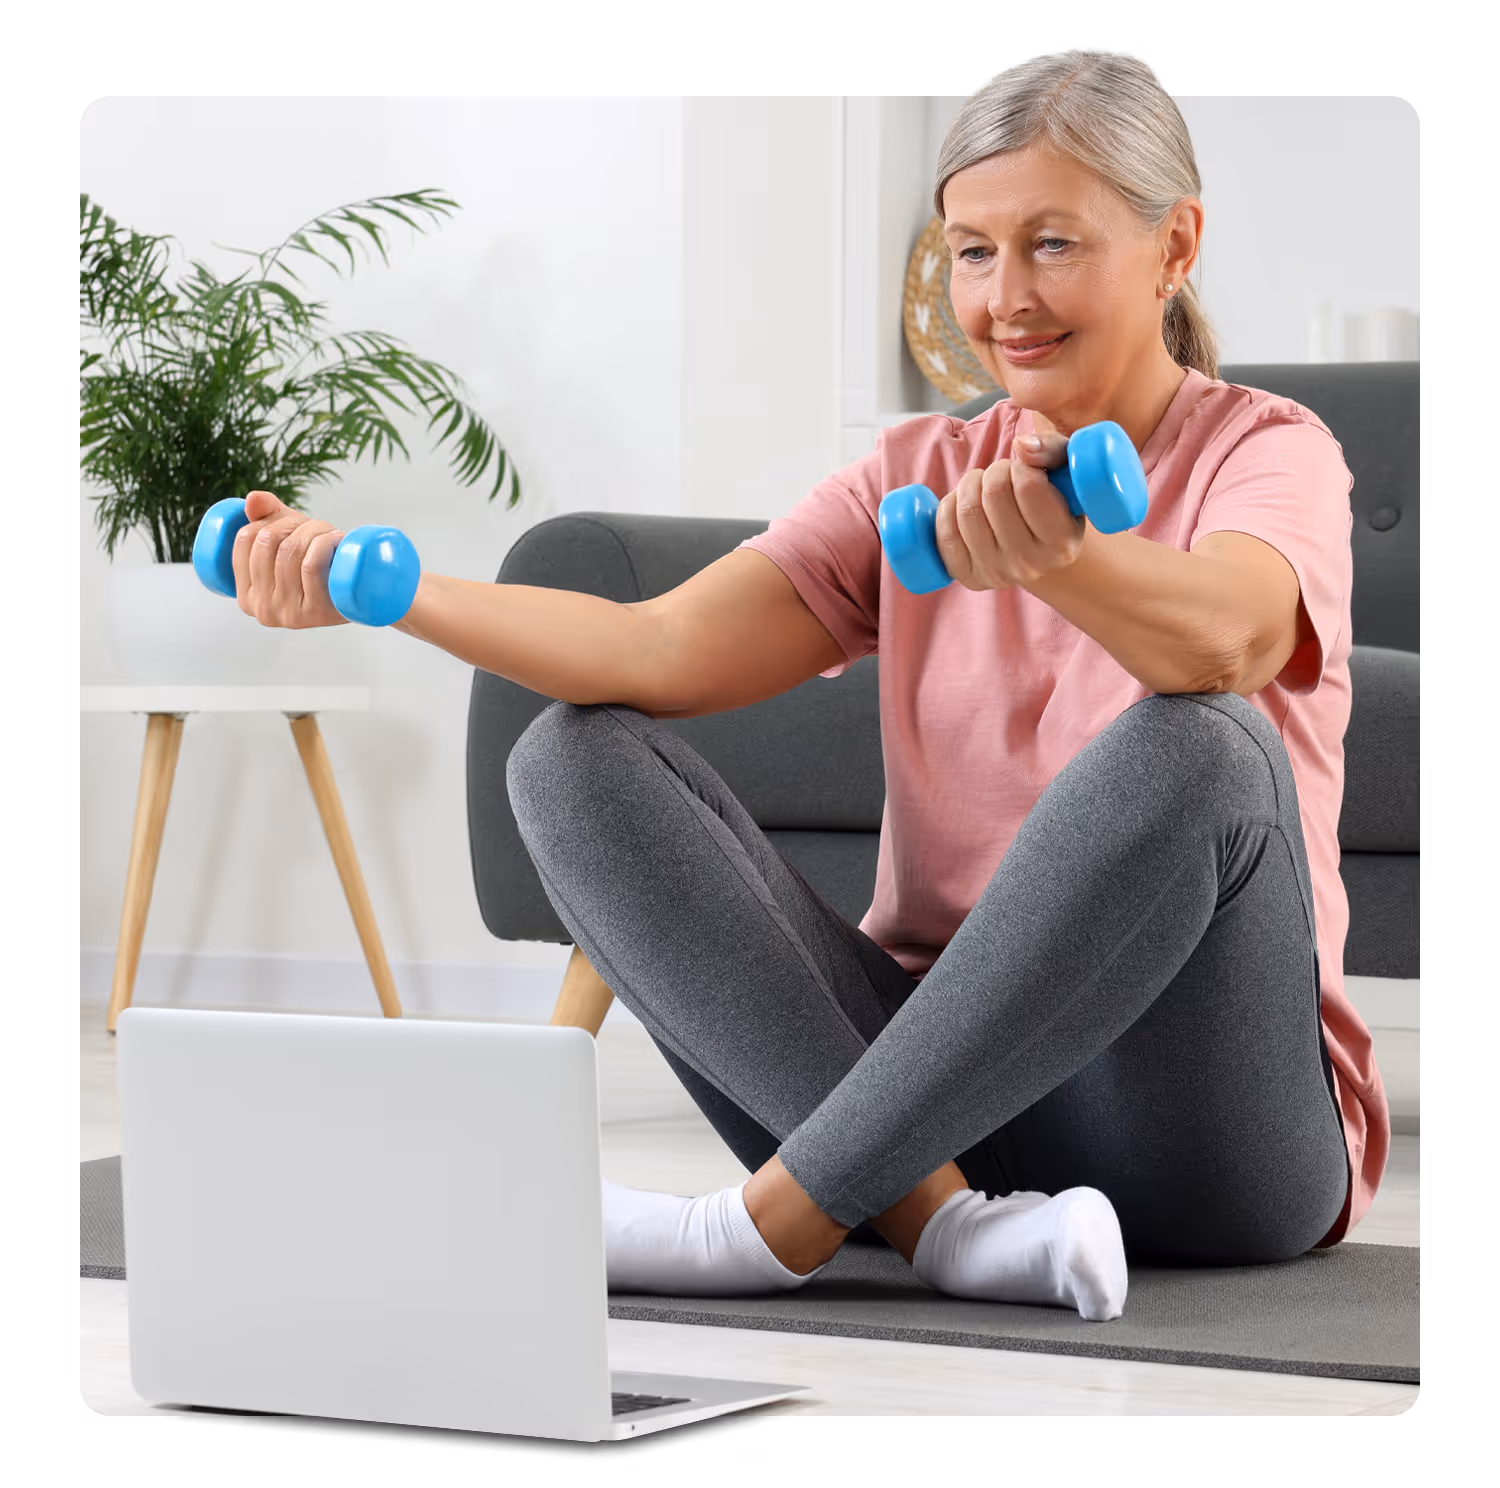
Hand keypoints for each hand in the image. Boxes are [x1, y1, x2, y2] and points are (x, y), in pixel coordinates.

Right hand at [232, 490, 349, 627]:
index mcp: (246, 595)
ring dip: (314, 530)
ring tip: (330, 534)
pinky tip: (336, 540)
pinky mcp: (316, 612)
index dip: (268, 520)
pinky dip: (325, 543)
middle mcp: (263, 609)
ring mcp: (289, 614)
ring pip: (290, 551)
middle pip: (267, 543)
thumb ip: (266, 516)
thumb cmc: (322, 567)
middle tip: (316, 527)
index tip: (291, 522)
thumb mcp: (289, 540)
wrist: (360, 594)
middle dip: (294, 523)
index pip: (244, 541)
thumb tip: (253, 499)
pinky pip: (310, 566)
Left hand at [933, 427, 1086, 592]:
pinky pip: (945, 533)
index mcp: (1061, 542)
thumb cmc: (1054, 501)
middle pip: (993, 495)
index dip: (1019, 466)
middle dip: (993, 472)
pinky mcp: (969, 578)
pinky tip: (962, 503)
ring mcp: (997, 574)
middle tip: (1001, 475)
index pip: (1027, 486)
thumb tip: (1021, 445)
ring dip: (969, 485)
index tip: (1023, 468)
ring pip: (967, 511)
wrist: (1039, 551)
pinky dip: (948, 508)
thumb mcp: (1066, 472)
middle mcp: (1030, 564)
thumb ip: (1051, 450)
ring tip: (983, 486)